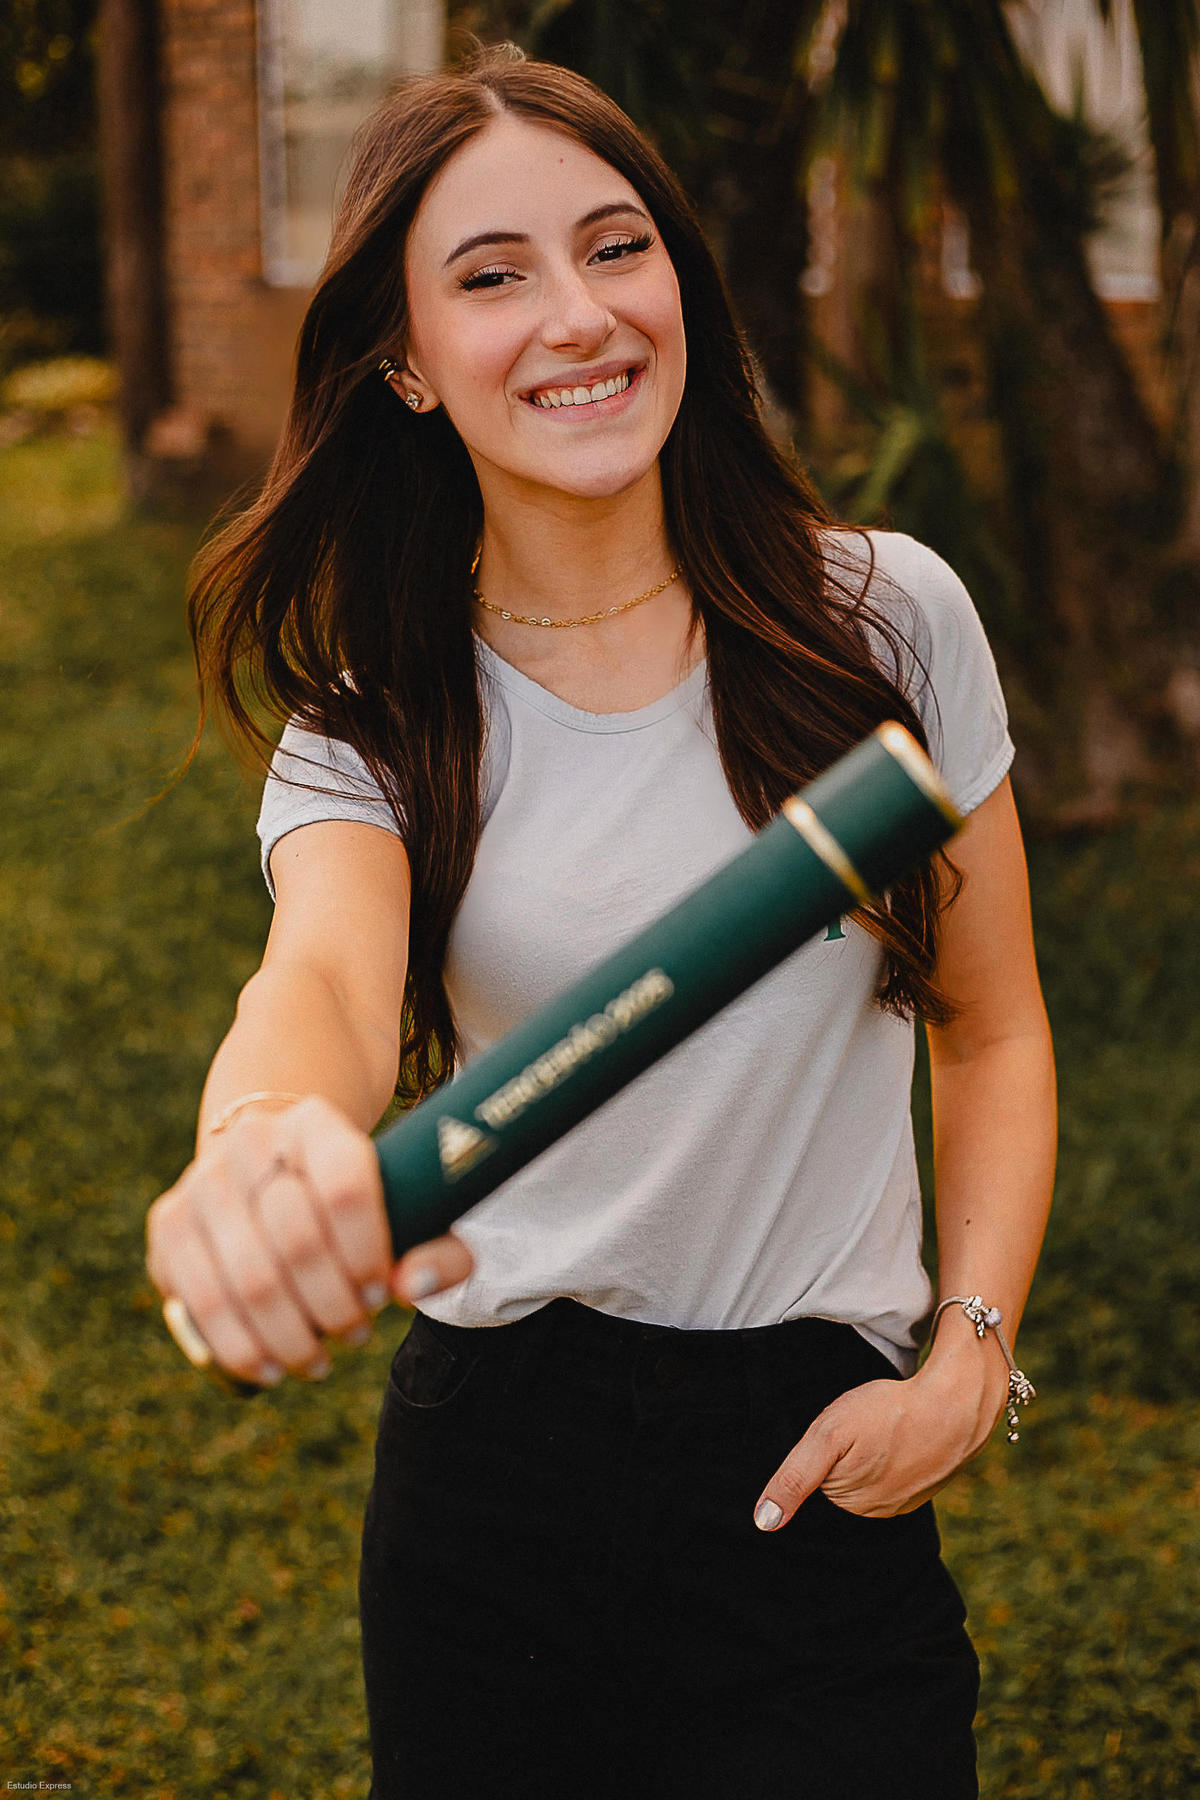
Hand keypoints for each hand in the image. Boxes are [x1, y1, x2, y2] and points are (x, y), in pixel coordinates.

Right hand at [146, 1094, 473, 1386]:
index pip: (347, 1187)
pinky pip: (201, 1302)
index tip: (382, 1294)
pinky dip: (241, 1348)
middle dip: (333, 1306)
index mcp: (318, 1125)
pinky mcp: (169, 1221)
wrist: (267, 1165)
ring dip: (290, 1337)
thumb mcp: (401, 1208)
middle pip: (297, 1242)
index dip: (368, 1253)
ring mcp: (204, 1180)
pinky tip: (271, 1367)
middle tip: (356, 1333)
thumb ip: (436, 1248)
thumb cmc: (351, 1203)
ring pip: (249, 1280)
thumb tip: (413, 1285)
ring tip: (318, 1360)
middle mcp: (253, 1141)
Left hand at [752, 1350, 1008, 1529]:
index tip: (833, 1437)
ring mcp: (904, 1502)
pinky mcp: (925, 1487)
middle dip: (841, 1459)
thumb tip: (764, 1523)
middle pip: (840, 1484)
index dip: (817, 1455)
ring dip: (868, 1459)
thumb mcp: (829, 1435)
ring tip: (879, 1431)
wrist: (957, 1404)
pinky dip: (892, 1459)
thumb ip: (794, 1477)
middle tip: (857, 1427)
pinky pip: (894, 1476)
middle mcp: (877, 1513)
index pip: (814, 1484)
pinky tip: (897, 1438)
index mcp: (849, 1505)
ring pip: (868, 1480)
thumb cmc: (889, 1413)